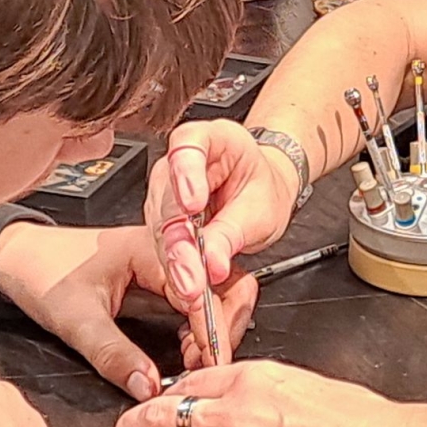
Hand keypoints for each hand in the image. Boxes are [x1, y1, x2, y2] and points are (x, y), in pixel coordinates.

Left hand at [0, 222, 252, 396]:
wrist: (17, 257)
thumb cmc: (41, 272)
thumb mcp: (75, 320)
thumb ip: (114, 355)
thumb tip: (150, 386)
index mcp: (152, 249)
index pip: (202, 289)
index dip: (212, 331)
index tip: (213, 366)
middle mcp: (168, 252)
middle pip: (226, 283)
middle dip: (225, 326)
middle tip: (208, 365)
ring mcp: (168, 266)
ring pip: (217, 293)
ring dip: (215, 328)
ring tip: (196, 362)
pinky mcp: (162, 281)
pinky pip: (197, 303)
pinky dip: (200, 329)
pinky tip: (187, 352)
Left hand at [83, 361, 402, 426]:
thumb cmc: (355, 420)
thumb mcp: (299, 379)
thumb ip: (254, 383)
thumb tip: (220, 390)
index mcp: (253, 378)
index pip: (188, 382)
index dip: (156, 396)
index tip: (144, 406)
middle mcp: (237, 414)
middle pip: (162, 416)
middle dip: (127, 426)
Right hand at [146, 121, 297, 307]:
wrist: (264, 194)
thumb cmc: (262, 187)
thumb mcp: (261, 208)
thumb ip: (233, 232)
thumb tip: (212, 262)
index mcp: (212, 139)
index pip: (187, 145)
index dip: (185, 175)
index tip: (192, 206)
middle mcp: (181, 162)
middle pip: (169, 198)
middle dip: (180, 241)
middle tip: (191, 272)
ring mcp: (167, 190)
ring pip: (162, 227)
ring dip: (176, 261)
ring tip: (191, 287)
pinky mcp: (163, 219)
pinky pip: (165, 244)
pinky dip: (177, 268)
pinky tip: (187, 287)